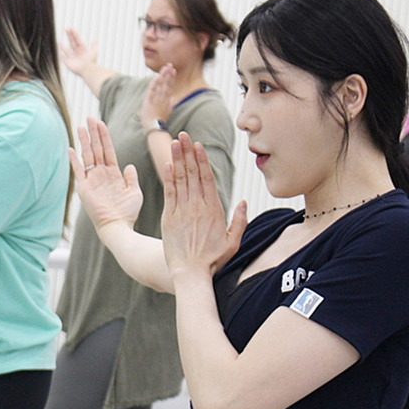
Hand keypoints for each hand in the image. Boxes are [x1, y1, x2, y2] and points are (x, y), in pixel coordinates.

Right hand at [59, 28, 98, 76]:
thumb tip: (95, 40)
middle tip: (66, 29)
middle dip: (69, 36)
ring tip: (59, 41)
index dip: (74, 34)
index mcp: (82, 49)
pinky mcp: (68, 63)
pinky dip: (61, 56)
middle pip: (72, 43)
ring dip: (63, 46)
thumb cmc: (91, 61)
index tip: (71, 28)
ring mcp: (72, 58)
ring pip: (66, 50)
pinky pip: (63, 59)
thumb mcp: (94, 52)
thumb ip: (94, 46)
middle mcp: (77, 53)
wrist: (87, 70)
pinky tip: (58, 54)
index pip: (77, 39)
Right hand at [68, 117, 143, 229]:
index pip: (108, 150)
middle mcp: (101, 175)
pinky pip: (78, 171)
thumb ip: (131, 178)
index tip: (101, 123)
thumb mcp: (134, 192)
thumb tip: (129, 165)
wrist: (117, 226)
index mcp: (113, 174)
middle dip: (93, 133)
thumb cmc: (128, 213)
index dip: (104, 137)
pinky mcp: (84, 188)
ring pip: (87, 156)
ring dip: (85, 141)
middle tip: (89, 118)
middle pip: (96, 149)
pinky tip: (70, 148)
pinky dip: (74, 160)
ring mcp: (92, 180)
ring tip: (81, 126)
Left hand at [139, 63, 175, 127]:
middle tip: (170, 64)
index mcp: (167, 100)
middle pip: (167, 83)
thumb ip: (170, 104)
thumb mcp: (167, 112)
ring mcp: (157, 99)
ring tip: (166, 67)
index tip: (173, 70)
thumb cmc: (159, 121)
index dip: (172, 78)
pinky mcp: (150, 100)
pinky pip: (153, 90)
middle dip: (169, 73)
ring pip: (161, 84)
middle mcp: (163, 98)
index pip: (170, 86)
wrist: (154, 127)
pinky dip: (155, 83)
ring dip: (163, 75)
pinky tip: (158, 76)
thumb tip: (173, 98)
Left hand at [161, 132, 246, 279]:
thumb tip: (242, 202)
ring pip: (180, 180)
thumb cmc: (212, 260)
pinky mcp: (168, 217)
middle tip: (184, 135)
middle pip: (192, 174)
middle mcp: (197, 207)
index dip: (202, 160)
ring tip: (174, 142)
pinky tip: (167, 164)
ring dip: (177, 159)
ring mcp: (182, 211)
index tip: (198, 146)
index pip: (207, 179)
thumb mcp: (233, 242)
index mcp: (213, 210)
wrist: (190, 273)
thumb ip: (239, 221)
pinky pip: (169, 193)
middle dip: (187, 153)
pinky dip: (168, 178)